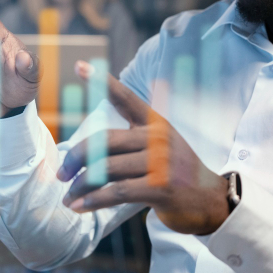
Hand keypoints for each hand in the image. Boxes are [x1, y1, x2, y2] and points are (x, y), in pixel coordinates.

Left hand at [56, 62, 229, 234]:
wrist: (211, 200)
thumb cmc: (178, 175)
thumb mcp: (162, 148)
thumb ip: (133, 142)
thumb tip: (90, 154)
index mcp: (156, 124)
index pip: (126, 98)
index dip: (103, 82)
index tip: (80, 66)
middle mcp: (158, 138)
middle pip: (105, 140)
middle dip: (77, 157)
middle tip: (61, 174)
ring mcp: (161, 162)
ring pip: (107, 169)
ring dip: (81, 185)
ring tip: (68, 196)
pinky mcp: (161, 187)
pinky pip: (118, 191)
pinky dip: (94, 200)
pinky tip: (79, 206)